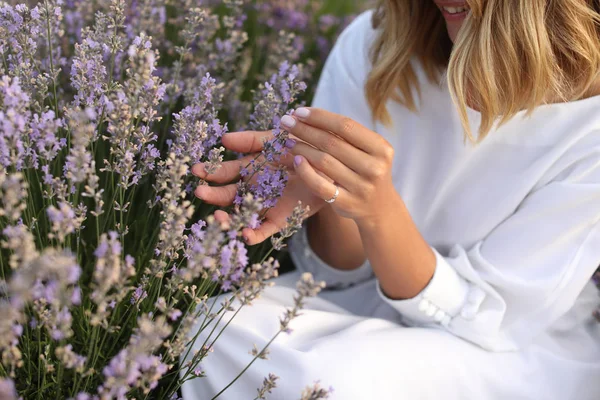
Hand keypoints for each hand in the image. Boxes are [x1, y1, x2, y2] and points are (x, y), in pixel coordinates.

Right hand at [192, 130, 330, 244]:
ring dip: (227, 219)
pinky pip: (262, 230)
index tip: (197, 170)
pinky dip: (252, 234)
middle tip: (200, 192)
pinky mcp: (279, 220)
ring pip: (239, 216)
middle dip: (213, 195)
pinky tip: (244, 233)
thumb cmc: (302, 148)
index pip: (225, 173)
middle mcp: (252, 189)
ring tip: (218, 217)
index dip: (211, 172)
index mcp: (249, 169)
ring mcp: (264, 206)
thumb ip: (251, 140)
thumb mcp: (276, 140)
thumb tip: (224, 139)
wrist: (331, 165)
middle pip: (227, 196)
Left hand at [281, 107, 401, 226]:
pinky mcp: (346, 203)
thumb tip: (307, 116)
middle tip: (285, 121)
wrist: (380, 208)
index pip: (345, 126)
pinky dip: (305, 171)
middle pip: (331, 142)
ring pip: (323, 161)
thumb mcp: (368, 151)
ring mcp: (361, 187)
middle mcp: (374, 167)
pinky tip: (295, 160)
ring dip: (301, 148)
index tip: (298, 111)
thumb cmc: (367, 170)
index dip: (319, 117)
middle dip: (304, 129)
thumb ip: (346, 135)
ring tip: (287, 141)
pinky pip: (319, 185)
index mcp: (380, 148)